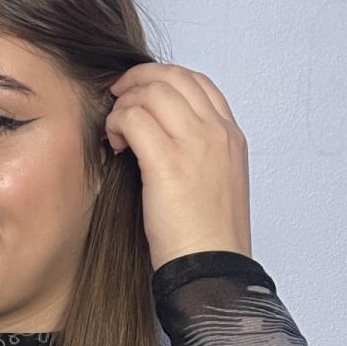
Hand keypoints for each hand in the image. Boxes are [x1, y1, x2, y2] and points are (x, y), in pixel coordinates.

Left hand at [103, 62, 253, 268]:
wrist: (211, 268)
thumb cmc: (208, 235)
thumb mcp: (218, 181)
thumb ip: (200, 150)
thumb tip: (162, 131)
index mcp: (231, 136)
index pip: (197, 81)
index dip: (162, 78)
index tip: (140, 92)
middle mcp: (217, 133)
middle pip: (172, 77)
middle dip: (137, 81)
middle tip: (116, 98)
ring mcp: (196, 145)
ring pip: (151, 92)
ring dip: (124, 104)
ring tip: (115, 131)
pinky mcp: (168, 163)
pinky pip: (133, 118)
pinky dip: (116, 124)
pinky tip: (114, 146)